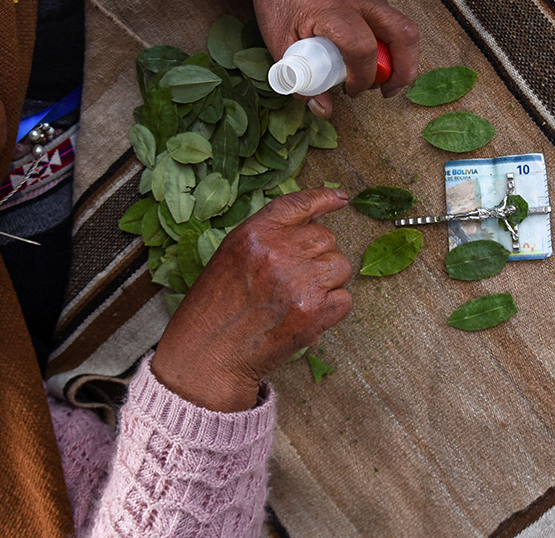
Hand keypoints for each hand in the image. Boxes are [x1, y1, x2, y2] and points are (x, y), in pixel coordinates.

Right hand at [151, 188, 352, 411]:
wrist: (209, 357)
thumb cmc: (215, 309)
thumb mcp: (231, 256)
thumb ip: (268, 236)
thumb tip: (312, 222)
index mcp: (254, 233)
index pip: (300, 204)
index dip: (324, 198)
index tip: (341, 198)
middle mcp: (278, 252)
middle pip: (326, 237)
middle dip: (318, 255)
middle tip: (295, 279)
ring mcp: (299, 281)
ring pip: (340, 266)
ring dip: (328, 281)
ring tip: (298, 298)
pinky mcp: (315, 312)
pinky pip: (345, 299)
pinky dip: (332, 309)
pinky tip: (306, 316)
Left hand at [244, 0, 418, 118]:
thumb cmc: (280, 2)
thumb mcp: (281, 45)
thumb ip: (301, 80)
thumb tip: (324, 110)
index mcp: (331, 8)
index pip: (362, 48)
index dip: (362, 78)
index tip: (349, 90)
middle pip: (403, 36)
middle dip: (403, 72)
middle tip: (386, 92)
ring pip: (406, 31)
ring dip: (401, 62)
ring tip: (380, 81)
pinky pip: (395, 27)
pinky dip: (392, 50)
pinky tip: (372, 63)